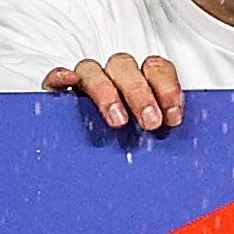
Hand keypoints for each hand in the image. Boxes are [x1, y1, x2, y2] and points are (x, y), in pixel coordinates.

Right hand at [41, 51, 186, 134]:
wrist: (91, 166)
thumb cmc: (129, 146)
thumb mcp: (150, 138)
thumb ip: (161, 132)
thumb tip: (177, 143)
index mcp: (139, 80)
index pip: (156, 68)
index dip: (167, 88)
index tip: (173, 117)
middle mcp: (112, 77)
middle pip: (124, 66)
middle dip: (139, 93)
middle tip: (150, 122)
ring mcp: (85, 83)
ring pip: (92, 70)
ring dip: (106, 91)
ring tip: (117, 120)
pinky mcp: (58, 94)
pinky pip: (55, 79)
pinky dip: (60, 77)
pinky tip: (67, 81)